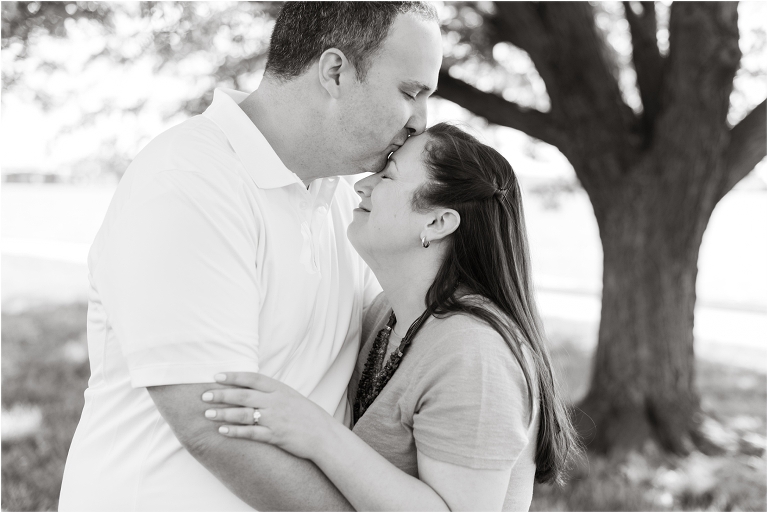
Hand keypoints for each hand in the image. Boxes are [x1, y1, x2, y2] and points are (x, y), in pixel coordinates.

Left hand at [201, 372, 335, 460]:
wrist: (323, 435)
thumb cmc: (305, 415)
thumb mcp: (290, 396)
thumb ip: (271, 392)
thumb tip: (248, 388)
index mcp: (280, 389)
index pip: (252, 378)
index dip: (233, 376)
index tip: (216, 376)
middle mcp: (276, 402)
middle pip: (243, 396)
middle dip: (222, 395)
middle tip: (204, 395)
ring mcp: (275, 419)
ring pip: (244, 414)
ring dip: (224, 413)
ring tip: (208, 413)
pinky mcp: (275, 436)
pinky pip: (251, 433)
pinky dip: (235, 431)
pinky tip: (222, 430)